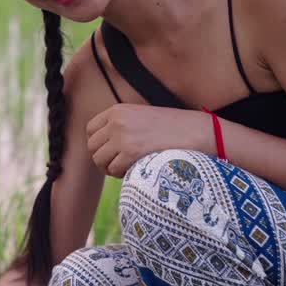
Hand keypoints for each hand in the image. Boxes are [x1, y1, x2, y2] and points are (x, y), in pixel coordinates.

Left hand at [86, 104, 205, 177]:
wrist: (195, 131)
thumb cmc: (171, 128)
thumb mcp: (141, 117)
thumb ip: (121, 126)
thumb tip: (102, 146)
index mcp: (118, 110)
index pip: (90, 129)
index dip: (98, 143)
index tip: (110, 151)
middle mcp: (116, 121)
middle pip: (92, 147)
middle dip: (103, 158)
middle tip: (118, 164)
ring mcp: (122, 136)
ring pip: (99, 160)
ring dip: (110, 168)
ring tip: (127, 167)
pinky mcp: (130, 152)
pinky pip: (113, 169)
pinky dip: (121, 174)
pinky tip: (134, 170)